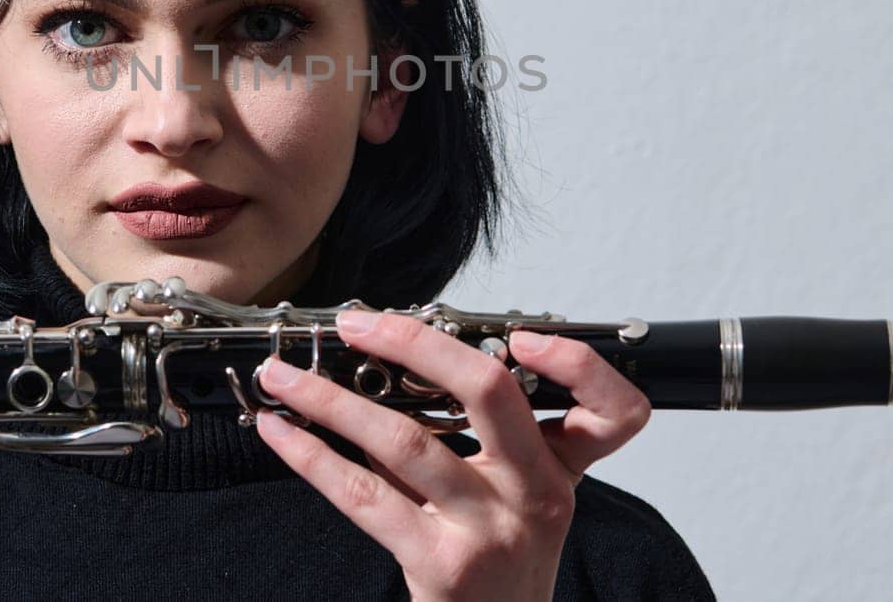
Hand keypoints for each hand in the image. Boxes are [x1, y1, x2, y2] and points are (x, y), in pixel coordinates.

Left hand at [253, 309, 651, 601]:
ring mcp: (489, 530)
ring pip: (404, 440)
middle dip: (415, 344)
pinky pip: (364, 496)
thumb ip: (476, 442)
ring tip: (284, 375)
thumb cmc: (499, 567)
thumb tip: (396, 373)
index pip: (611, 410)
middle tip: (357, 325)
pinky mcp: (442, 565)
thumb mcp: (515, 502)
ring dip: (330, 399)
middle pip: (490, 392)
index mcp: (560, 470)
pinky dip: (312, 455)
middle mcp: (535, 496)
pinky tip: (281, 431)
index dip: (576, 364)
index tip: (521, 336)